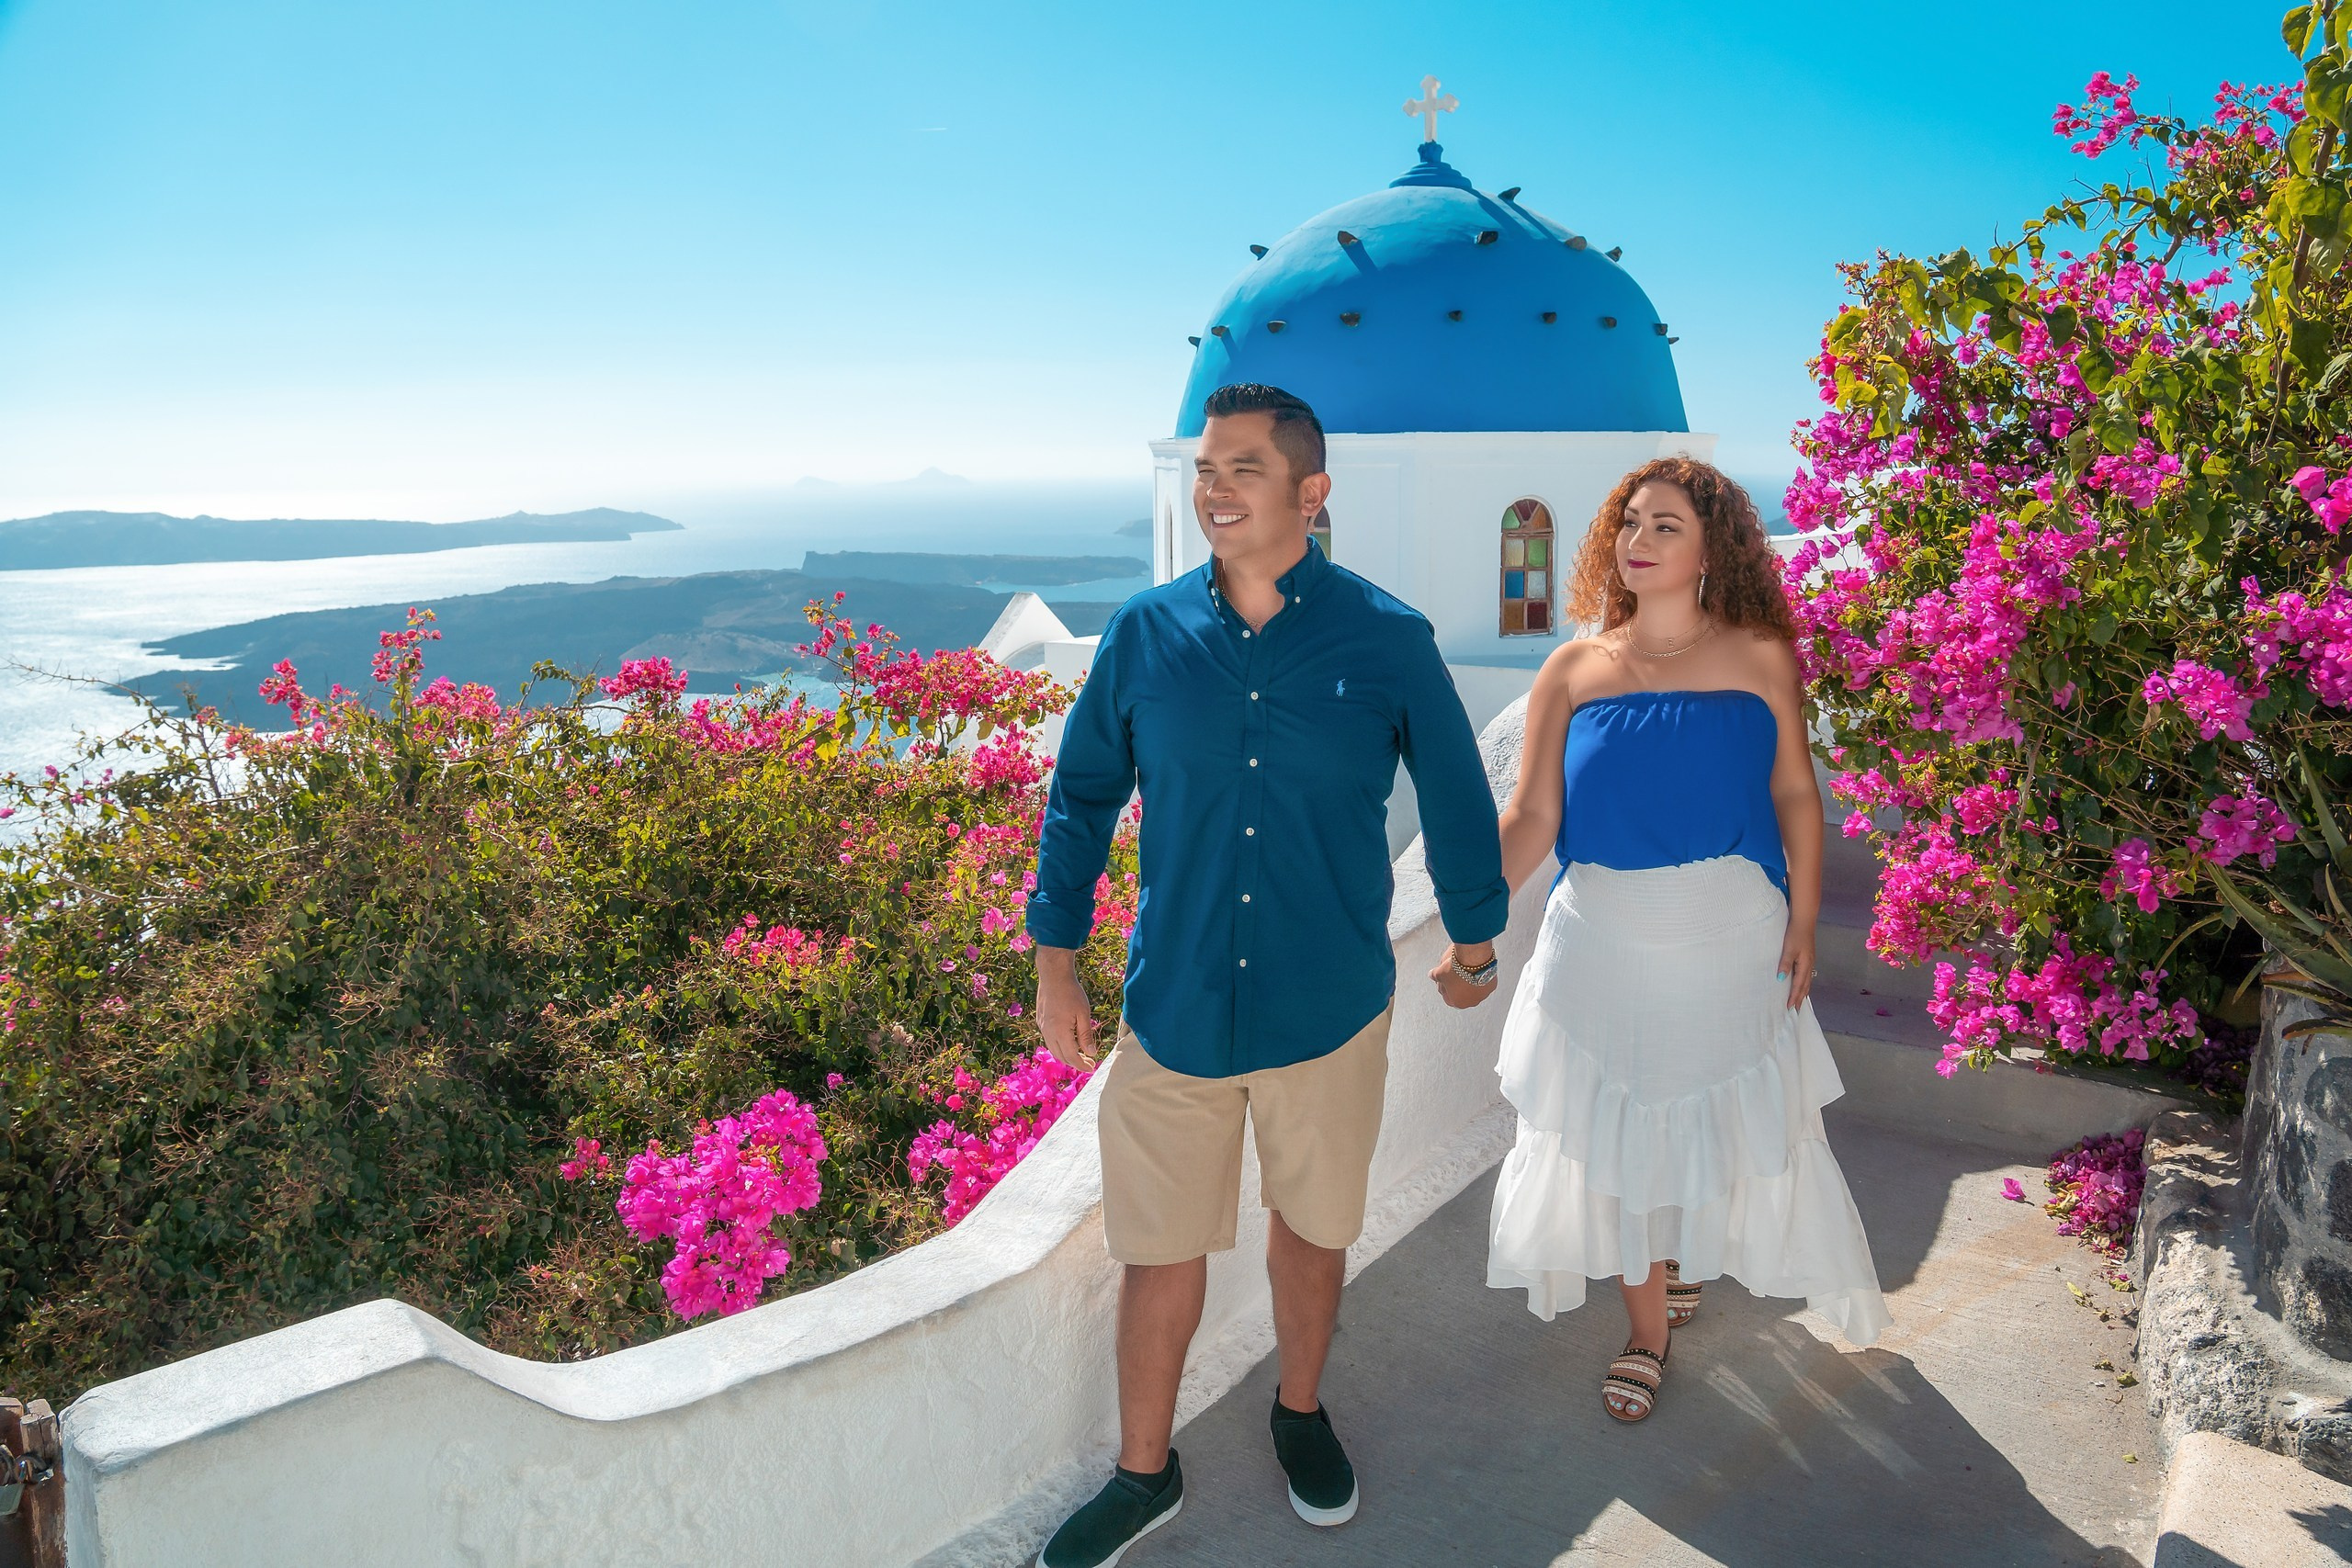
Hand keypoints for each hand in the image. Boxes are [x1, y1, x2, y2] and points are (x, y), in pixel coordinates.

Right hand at [1034, 947, 1101, 1068]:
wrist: (1053, 976)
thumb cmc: (1071, 992)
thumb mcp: (1083, 1014)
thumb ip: (1086, 1035)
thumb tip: (1091, 1053)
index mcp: (1060, 1032)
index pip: (1072, 1056)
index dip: (1082, 1065)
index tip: (1092, 1067)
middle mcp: (1048, 1033)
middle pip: (1061, 1056)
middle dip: (1075, 1063)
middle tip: (1089, 1062)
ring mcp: (1042, 1027)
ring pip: (1053, 1050)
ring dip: (1066, 1056)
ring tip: (1079, 1055)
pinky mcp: (1040, 1022)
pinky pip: (1049, 1040)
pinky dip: (1059, 1047)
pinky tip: (1068, 1042)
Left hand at [1427, 942, 1497, 1009]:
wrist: (1473, 958)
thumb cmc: (1455, 968)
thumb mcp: (1439, 972)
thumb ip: (1435, 976)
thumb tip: (1431, 975)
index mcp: (1457, 1002)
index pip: (1449, 998)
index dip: (1446, 987)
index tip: (1445, 980)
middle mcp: (1471, 1002)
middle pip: (1463, 994)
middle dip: (1459, 986)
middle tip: (1456, 974)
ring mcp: (1483, 995)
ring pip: (1475, 989)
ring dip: (1470, 982)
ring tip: (1466, 970)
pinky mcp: (1491, 986)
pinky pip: (1484, 983)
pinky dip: (1480, 977)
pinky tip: (1476, 969)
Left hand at [1777, 922, 1816, 1010]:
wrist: (1804, 921)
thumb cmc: (1795, 934)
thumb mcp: (1789, 949)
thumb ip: (1785, 964)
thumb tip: (1781, 979)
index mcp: (1805, 965)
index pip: (1798, 986)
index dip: (1794, 997)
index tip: (1789, 1008)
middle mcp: (1809, 965)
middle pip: (1805, 986)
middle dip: (1800, 999)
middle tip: (1795, 1010)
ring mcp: (1809, 962)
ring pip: (1807, 981)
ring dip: (1802, 992)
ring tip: (1799, 1002)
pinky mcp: (1807, 958)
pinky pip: (1806, 975)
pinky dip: (1803, 984)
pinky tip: (1800, 985)